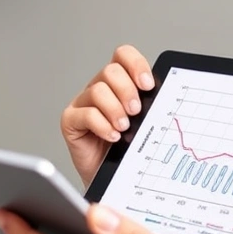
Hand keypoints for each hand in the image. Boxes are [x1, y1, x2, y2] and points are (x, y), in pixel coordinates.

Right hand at [61, 45, 154, 185]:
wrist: (112, 178)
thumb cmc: (128, 148)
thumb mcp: (145, 121)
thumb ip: (149, 105)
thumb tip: (162, 97)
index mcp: (118, 83)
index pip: (123, 56)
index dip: (135, 64)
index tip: (147, 85)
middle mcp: (99, 88)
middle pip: (111, 71)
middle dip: (127, 91)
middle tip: (136, 111)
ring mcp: (83, 103)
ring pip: (98, 90)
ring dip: (115, 110)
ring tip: (124, 128)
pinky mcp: (70, 120)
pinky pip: (85, 114)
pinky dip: (102, 125)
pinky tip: (112, 136)